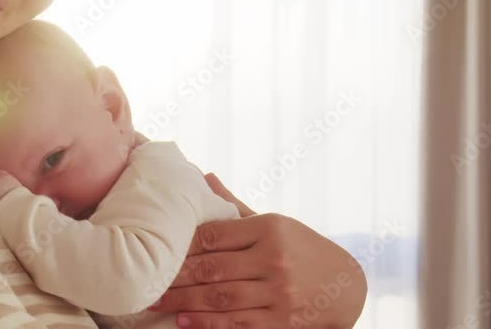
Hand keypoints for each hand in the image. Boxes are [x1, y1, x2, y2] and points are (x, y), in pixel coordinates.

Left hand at [149, 173, 366, 328]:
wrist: (346, 286)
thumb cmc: (302, 248)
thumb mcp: (274, 222)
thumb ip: (235, 206)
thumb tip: (205, 177)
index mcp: (269, 229)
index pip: (214, 235)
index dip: (181, 243)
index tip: (156, 246)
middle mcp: (274, 259)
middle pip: (212, 268)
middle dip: (175, 275)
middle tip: (144, 277)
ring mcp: (279, 292)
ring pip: (221, 297)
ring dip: (183, 301)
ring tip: (154, 300)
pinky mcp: (281, 321)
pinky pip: (237, 323)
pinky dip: (207, 323)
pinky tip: (183, 321)